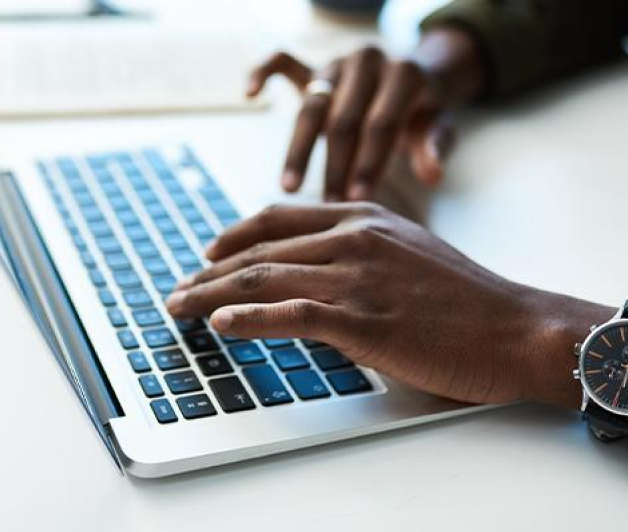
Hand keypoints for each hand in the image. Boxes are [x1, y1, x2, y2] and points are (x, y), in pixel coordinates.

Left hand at [167, 203, 611, 407]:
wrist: (513, 325)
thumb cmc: (463, 295)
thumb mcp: (407, 252)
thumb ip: (358, 251)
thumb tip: (313, 271)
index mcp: (363, 218)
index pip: (279, 219)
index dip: (234, 235)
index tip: (206, 254)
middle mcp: (354, 239)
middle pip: (261, 250)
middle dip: (209, 272)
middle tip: (178, 290)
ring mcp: (357, 278)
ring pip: (265, 279)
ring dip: (212, 296)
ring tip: (179, 308)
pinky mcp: (365, 320)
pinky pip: (292, 314)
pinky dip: (250, 319)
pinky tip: (220, 325)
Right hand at [247, 28, 484, 200]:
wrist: (409, 77)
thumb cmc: (421, 110)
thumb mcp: (436, 126)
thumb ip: (434, 146)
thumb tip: (433, 176)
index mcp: (403, 73)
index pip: (381, 124)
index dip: (369, 163)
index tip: (358, 200)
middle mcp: (367, 61)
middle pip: (344, 118)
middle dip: (336, 167)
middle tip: (328, 205)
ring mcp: (337, 62)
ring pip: (311, 105)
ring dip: (299, 150)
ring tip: (289, 188)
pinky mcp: (313, 65)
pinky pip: (281, 59)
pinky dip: (262, 71)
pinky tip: (249, 96)